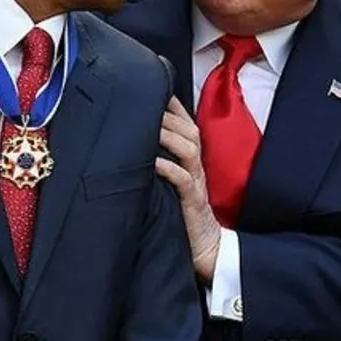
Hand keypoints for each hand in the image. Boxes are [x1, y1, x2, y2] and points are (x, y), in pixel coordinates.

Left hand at [155, 96, 220, 282]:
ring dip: (168, 135)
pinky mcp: (192, 203)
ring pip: (188, 149)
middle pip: (188, 131)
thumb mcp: (173, 187)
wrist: (206, 251)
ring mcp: (196, 184)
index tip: (154, 88)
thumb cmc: (184, 218)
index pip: (186, 126)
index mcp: (192, 163)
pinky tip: (153, 161)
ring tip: (149, 124)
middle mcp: (196, 169)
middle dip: (169, 114)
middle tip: (146, 100)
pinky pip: (183, 180)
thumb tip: (134, 147)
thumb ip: (162, 165)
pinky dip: (168, 168)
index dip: (173, 107)